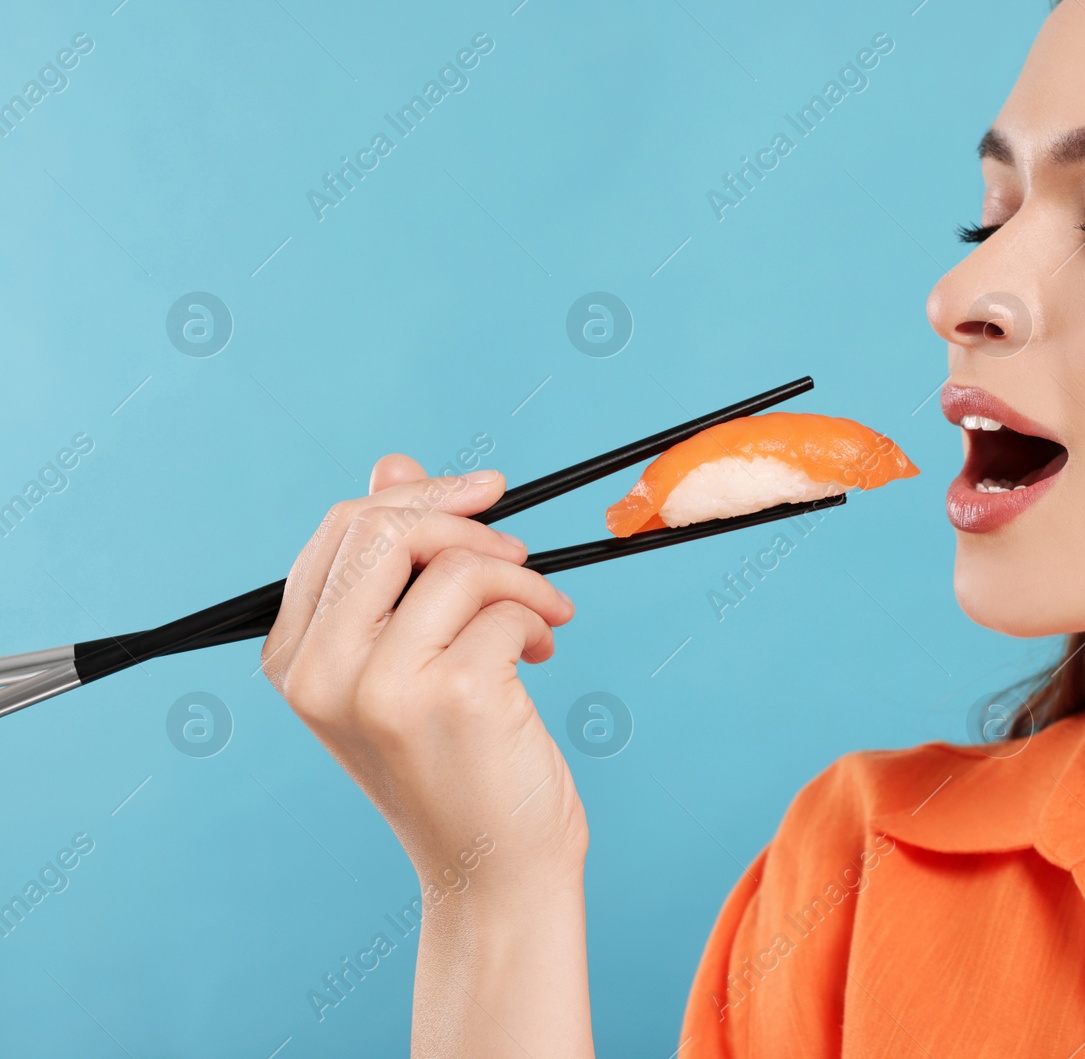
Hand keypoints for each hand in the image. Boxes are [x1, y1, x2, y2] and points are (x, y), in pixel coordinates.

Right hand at [261, 453, 586, 898]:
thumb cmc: (455, 763)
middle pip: (384, 528)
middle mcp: (321, 673)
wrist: (491, 867)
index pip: (342, 530)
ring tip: (542, 617)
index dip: (419, 498)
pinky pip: (506, 608)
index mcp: (294, 658)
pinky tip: (542, 652)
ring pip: (456, 564)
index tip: (483, 494)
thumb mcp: (406, 659)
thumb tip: (392, 464)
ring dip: (521, 579)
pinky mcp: (452, 697)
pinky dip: (539, 617)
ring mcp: (381, 687)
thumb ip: (392, 567)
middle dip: (467, 523)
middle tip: (520, 554)